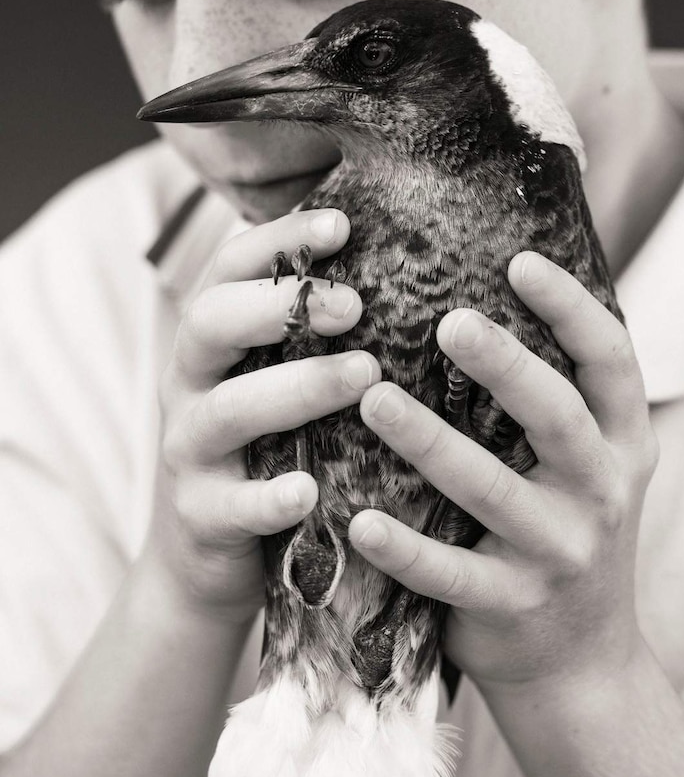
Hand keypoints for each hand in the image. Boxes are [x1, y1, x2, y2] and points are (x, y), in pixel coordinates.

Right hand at [143, 208, 380, 624]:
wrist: (204, 552)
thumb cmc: (265, 443)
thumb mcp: (275, 376)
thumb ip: (312, 329)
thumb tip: (399, 261)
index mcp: (212, 339)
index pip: (229, 267)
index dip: (279, 238)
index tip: (343, 224)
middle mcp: (191, 384)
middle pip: (211, 322)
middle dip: (281, 305)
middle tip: (356, 305)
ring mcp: (190, 451)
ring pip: (229, 409)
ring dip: (298, 388)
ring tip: (366, 376)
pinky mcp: (202, 516)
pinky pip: (233, 506)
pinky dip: (269, 498)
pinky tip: (309, 491)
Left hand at [348, 250, 656, 692]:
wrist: (582, 661)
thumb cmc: (568, 529)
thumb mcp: (593, 462)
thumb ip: (561, 394)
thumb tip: (490, 289)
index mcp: (623, 442)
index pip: (612, 360)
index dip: (572, 308)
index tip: (520, 261)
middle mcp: (602, 492)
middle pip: (559, 416)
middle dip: (507, 365)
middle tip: (449, 320)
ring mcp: (559, 553)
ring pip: (493, 490)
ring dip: (431, 442)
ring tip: (373, 399)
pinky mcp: (511, 604)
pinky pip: (451, 573)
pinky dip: (405, 548)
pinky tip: (358, 520)